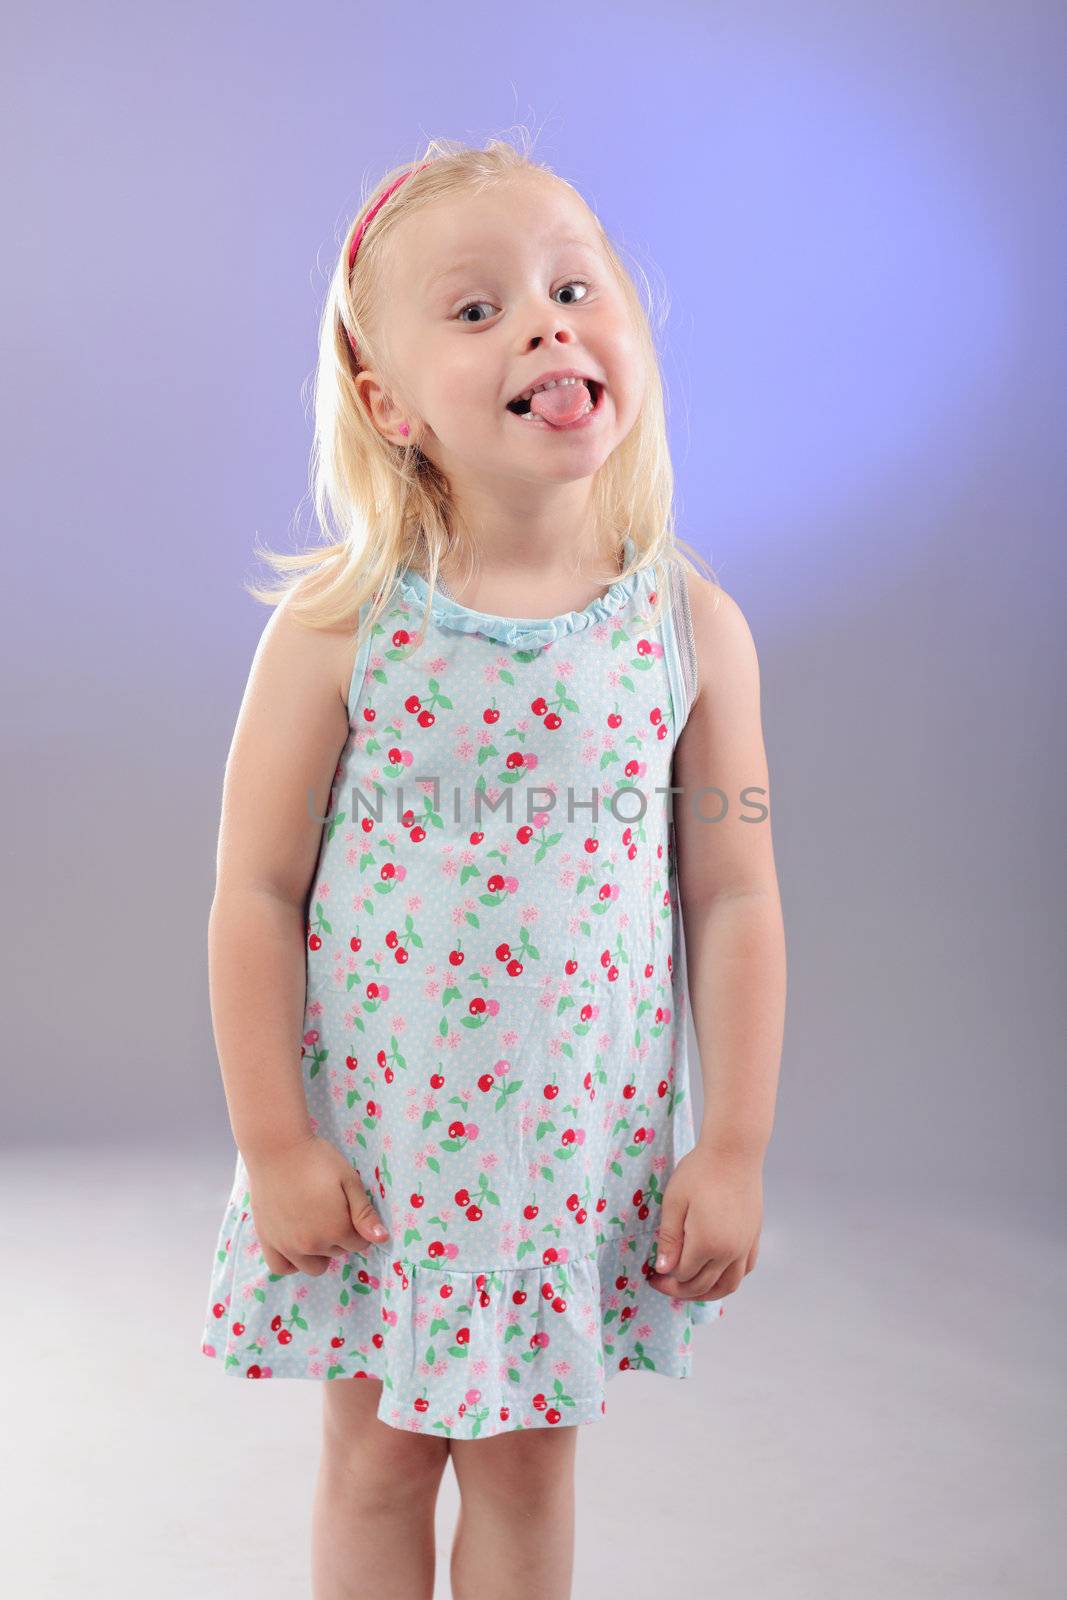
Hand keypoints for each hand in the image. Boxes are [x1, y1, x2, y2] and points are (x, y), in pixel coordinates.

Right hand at [244, 1133, 390, 1278]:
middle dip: (339, 1236)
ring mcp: (287, 1246)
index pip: (359, 1243)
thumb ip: (365, 1213)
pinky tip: (295, 1244)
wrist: (277, 1149)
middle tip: (330, 1209)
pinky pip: (282, 1268)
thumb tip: (382, 1239)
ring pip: (313, 1266)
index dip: (357, 1225)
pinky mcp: (268, 1241)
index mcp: (336, 1230)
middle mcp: (312, 1245)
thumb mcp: (349, 1180)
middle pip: (337, 1252)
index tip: (347, 1207)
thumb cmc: (317, 1160)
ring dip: (319, 1252)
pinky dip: (291, 1262)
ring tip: (314, 1226)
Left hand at [649, 1145, 762, 1302]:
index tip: (651, 1274)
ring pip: (728, 1285)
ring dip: (708, 1294)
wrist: (734, 1151)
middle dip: (681, 1289)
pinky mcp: (754, 1236)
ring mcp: (745, 1246)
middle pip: (704, 1285)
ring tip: (689, 1289)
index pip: (683, 1275)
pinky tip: (717, 1274)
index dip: (665, 1279)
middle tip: (663, 1282)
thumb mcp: (674, 1202)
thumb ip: (669, 1239)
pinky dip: (729, 1279)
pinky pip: (745, 1270)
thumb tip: (663, 1269)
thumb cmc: (699, 1172)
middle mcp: (730, 1252)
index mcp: (707, 1244)